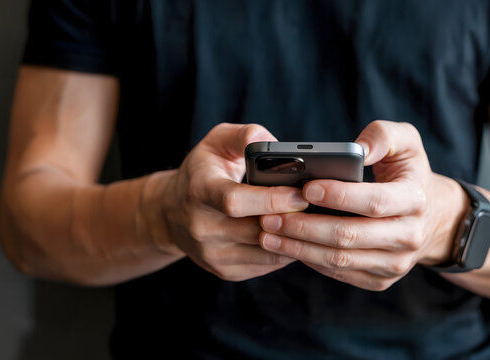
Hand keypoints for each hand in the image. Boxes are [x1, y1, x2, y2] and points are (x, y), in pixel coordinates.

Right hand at [160, 123, 308, 280]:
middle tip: (319, 208)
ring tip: (314, 222)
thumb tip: (277, 145)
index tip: (301, 193)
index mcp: (199, 190)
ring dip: (295, 238)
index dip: (272, 200)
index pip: (236, 201)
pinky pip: (266, 265)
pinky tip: (297, 235)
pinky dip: (286, 251)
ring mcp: (211, 253)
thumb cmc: (203, 171)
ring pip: (266, 252)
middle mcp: (201, 226)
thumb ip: (245, 135)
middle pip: (257, 230)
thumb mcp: (216, 142)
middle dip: (293, 220)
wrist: (171, 212)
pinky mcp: (223, 270)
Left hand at [259, 121, 467, 290]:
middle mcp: (409, 236)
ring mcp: (395, 263)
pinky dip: (310, 260)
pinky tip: (287, 246)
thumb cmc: (407, 173)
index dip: (338, 196)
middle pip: (350, 236)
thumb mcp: (407, 143)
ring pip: (340, 259)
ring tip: (268, 233)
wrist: (431, 217)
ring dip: (299, 248)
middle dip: (305, 227)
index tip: (306, 188)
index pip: (374, 202)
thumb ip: (384, 135)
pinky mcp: (381, 279)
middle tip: (270, 216)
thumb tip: (359, 148)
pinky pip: (340, 272)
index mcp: (415, 199)